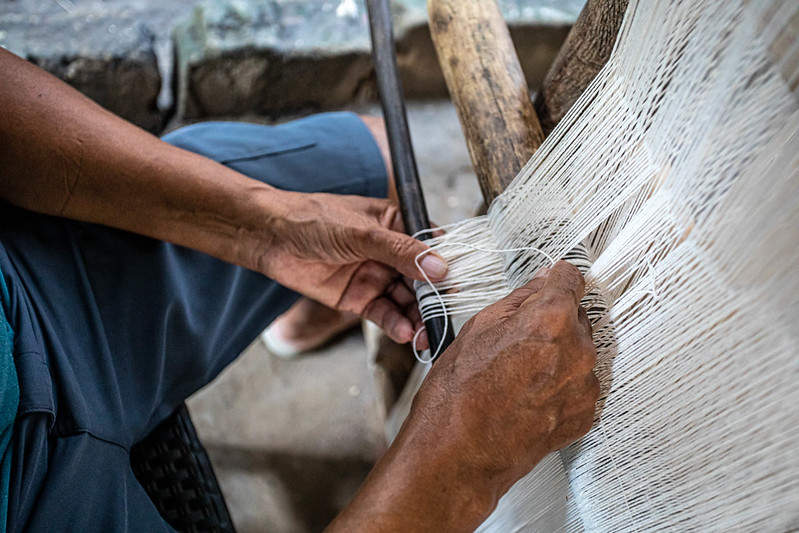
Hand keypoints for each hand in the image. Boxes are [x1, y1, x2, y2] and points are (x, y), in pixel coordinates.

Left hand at [254, 190, 447, 346]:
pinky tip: (405, 333)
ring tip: (426, 333)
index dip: (446, 266)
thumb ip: (402, 252)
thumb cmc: (314, 219)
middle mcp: (390, 253)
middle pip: (422, 280)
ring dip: (417, 317)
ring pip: (405, 301)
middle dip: (433, 299)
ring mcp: (375, 276)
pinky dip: (395, 324)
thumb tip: (439, 269)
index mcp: (396, 225)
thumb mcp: (362, 233)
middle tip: (443, 317)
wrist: (270, 237)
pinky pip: (383, 314)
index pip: (431, 247)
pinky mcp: (358, 298)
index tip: (458, 285)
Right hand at [328, 261, 598, 531]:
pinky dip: (561, 385)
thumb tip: (543, 282)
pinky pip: (579, 386)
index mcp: (551, 320)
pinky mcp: (584, 415)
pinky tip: (529, 394)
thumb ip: (520, 299)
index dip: (558, 277)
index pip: (572, 279)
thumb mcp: (479, 327)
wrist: (459, 453)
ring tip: (520, 373)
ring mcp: (585, 387)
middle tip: (520, 338)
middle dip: (554, 321)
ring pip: (579, 353)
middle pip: (577, 318)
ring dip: (559, 355)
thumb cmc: (460, 393)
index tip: (553, 280)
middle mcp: (578, 352)